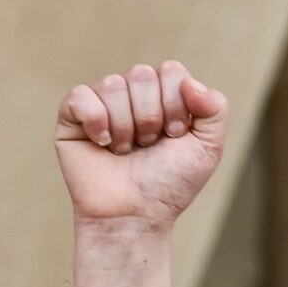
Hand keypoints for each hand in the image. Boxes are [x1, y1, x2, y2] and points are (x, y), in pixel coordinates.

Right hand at [54, 61, 229, 231]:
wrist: (136, 215)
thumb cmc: (170, 184)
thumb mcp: (208, 148)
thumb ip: (215, 108)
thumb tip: (190, 82)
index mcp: (163, 96)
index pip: (171, 71)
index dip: (176, 105)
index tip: (175, 136)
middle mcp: (132, 95)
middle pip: (142, 75)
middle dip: (151, 117)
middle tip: (148, 146)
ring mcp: (101, 103)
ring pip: (113, 85)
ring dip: (126, 127)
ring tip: (126, 151)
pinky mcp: (72, 117)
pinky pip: (81, 96)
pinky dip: (96, 122)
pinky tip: (102, 144)